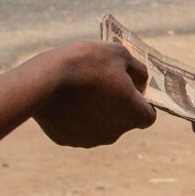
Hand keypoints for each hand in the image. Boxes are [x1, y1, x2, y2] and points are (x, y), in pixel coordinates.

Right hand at [33, 42, 154, 147]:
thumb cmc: (89, 63)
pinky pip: (76, 128)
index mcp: (134, 115)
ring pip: (98, 126)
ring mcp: (90, 140)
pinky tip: (64, 99)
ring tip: (81, 89)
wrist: (46, 79)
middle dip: (117, 105)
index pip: (148, 115)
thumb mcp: (120, 54)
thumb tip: (141, 80)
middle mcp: (115, 133)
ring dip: (95, 112)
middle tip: (103, 83)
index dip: (142, 101)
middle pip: (122, 120)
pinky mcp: (67, 140)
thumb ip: (137, 70)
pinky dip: (74, 117)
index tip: (132, 87)